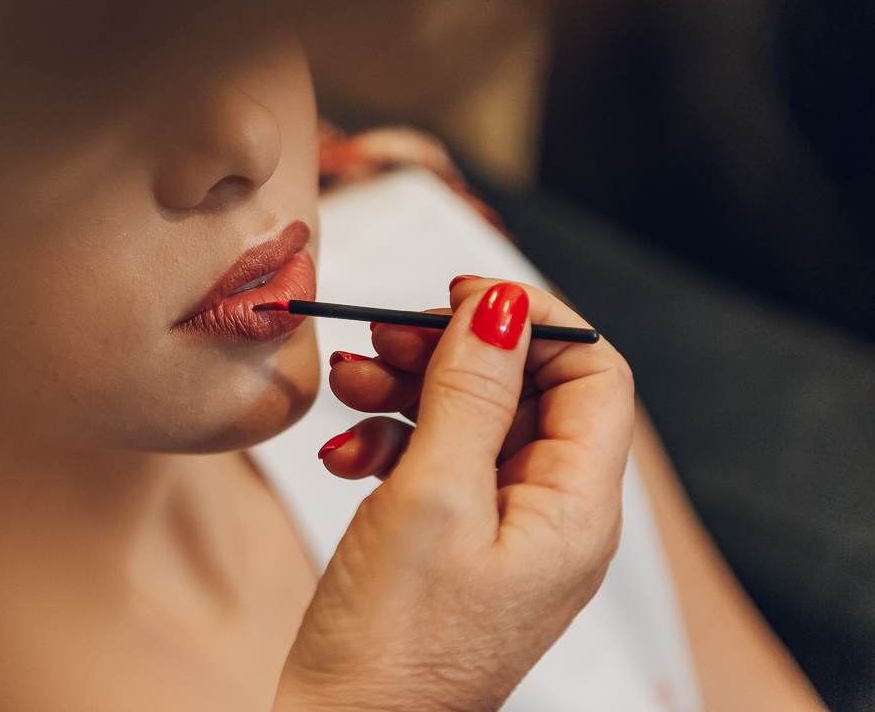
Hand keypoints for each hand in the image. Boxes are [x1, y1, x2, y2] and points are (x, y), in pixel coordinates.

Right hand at [273, 278, 634, 710]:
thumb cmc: (394, 640)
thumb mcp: (432, 495)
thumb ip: (471, 390)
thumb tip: (502, 303)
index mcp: (575, 508)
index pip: (593, 374)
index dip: (534, 323)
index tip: (460, 297)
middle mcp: (551, 516)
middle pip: (523, 390)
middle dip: (451, 352)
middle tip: (385, 334)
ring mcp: (500, 530)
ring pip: (470, 419)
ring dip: (409, 389)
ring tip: (348, 384)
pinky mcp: (453, 541)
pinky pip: (435, 461)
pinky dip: (389, 440)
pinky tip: (344, 454)